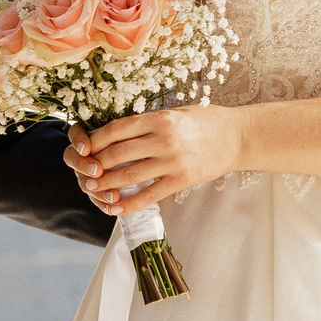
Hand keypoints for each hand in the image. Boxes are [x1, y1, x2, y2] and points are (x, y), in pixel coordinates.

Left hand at [65, 107, 242, 213]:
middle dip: (95, 164)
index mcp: (159, 118)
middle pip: (118, 153)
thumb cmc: (206, 121)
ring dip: (106, 184)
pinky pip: (150, 194)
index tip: (84, 146)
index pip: (117, 129)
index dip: (95, 139)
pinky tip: (116, 209)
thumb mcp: (176, 112)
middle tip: (82, 171)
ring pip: (130, 175)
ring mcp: (173, 161)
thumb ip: (149, 122)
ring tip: (92, 189)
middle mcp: (164, 139)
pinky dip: (130, 203)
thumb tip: (117, 133)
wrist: (238, 137)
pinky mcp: (182, 180)